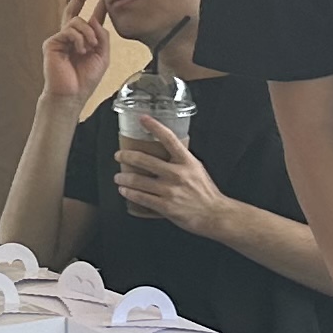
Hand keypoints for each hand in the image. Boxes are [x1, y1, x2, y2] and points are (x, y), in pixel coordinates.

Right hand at [41, 0, 115, 108]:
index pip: (90, 21)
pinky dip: (79, 39)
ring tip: (90, 47)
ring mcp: (60, 39)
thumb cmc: (85, 79)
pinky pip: (69, 30)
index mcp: (83, 42)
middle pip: (74, 11)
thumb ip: (102, 36)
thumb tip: (94, 18)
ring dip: (88, 33)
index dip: (97, 8)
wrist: (71, 94)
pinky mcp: (52, 43)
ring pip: (77, 21)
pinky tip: (81, 50)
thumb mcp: (102, 56)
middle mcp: (70, 38)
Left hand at [106, 124, 230, 236]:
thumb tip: (165, 151)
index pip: (169, 139)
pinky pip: (141, 197)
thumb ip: (181, 159)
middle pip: (144, 160)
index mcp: (187, 162)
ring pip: (138, 180)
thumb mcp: (196, 169)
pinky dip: (129, 193)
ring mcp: (170, 190)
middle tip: (118, 156)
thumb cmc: (205, 192)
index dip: (155, 126)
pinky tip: (124, 190)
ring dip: (123, 178)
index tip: (142, 118)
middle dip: (126, 156)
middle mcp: (177, 174)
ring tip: (118, 177)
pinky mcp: (165, 206)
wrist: (214, 214)